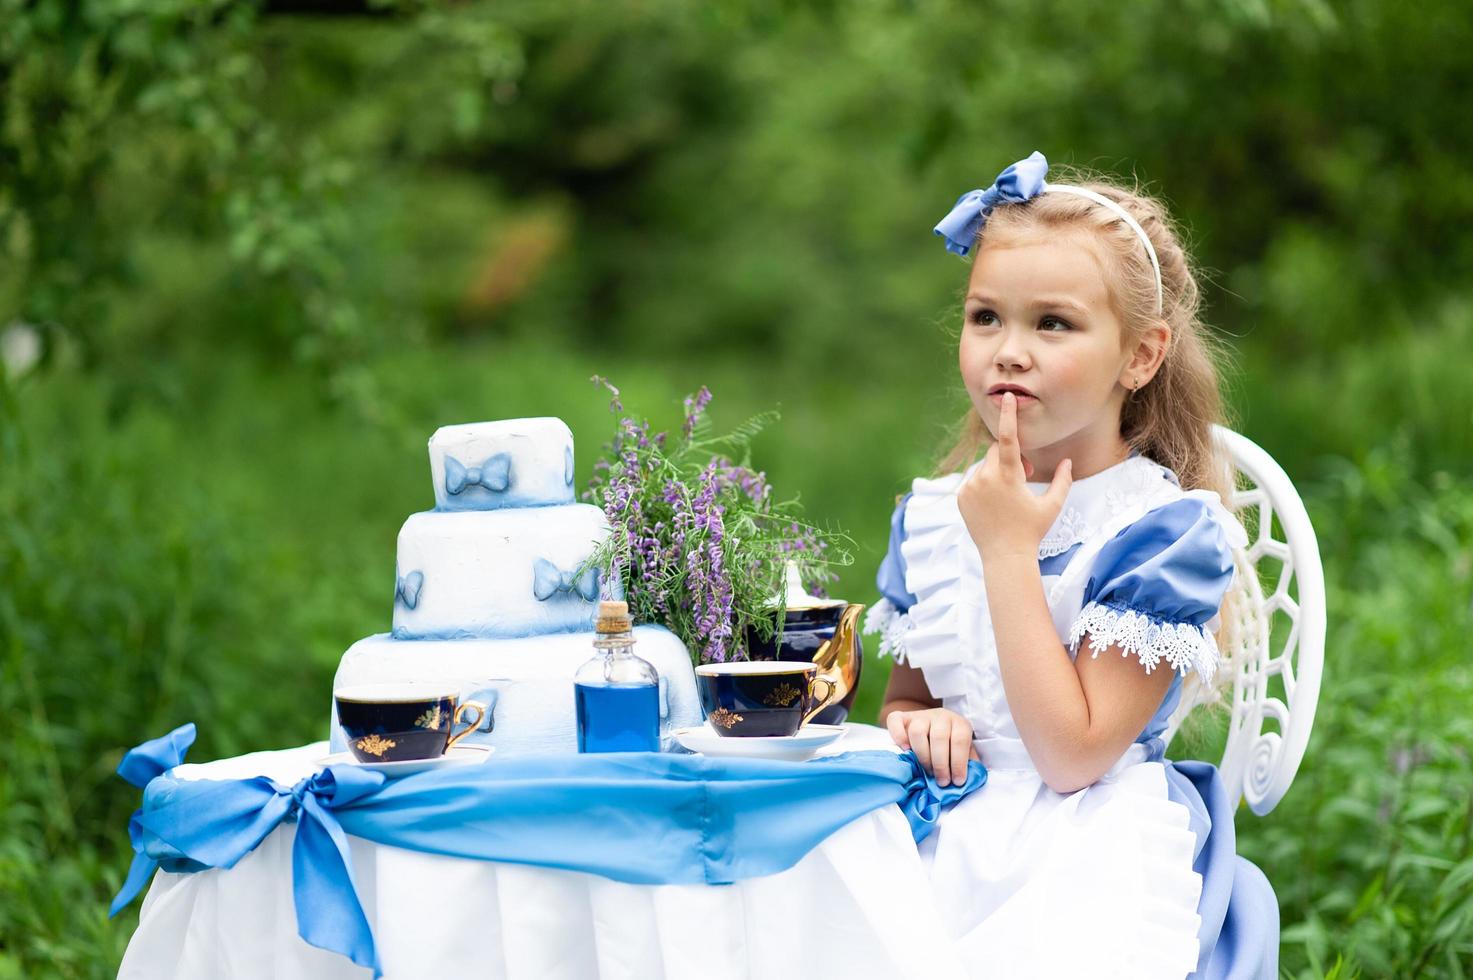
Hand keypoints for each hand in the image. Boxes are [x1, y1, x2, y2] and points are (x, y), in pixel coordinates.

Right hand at [885, 707, 981, 786]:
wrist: (933, 729)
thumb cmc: (950, 748)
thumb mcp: (965, 753)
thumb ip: (969, 765)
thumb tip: (971, 780)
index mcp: (959, 723)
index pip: (960, 740)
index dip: (959, 763)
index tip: (957, 781)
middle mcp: (941, 716)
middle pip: (939, 737)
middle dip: (941, 764)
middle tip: (941, 781)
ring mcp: (920, 715)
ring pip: (917, 731)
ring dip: (923, 755)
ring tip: (926, 771)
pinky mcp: (902, 717)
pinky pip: (895, 721)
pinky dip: (898, 736)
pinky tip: (905, 750)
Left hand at [957, 391, 1072, 560]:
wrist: (1004, 556)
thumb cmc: (1032, 530)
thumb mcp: (1052, 505)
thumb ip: (1062, 480)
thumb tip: (1068, 462)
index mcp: (1008, 476)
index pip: (1008, 438)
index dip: (1009, 416)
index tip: (1007, 397)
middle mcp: (985, 478)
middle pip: (996, 451)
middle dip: (1010, 457)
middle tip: (1024, 475)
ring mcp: (970, 488)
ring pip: (985, 466)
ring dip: (996, 472)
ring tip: (1008, 495)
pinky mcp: (961, 497)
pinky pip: (974, 480)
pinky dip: (984, 485)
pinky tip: (994, 504)